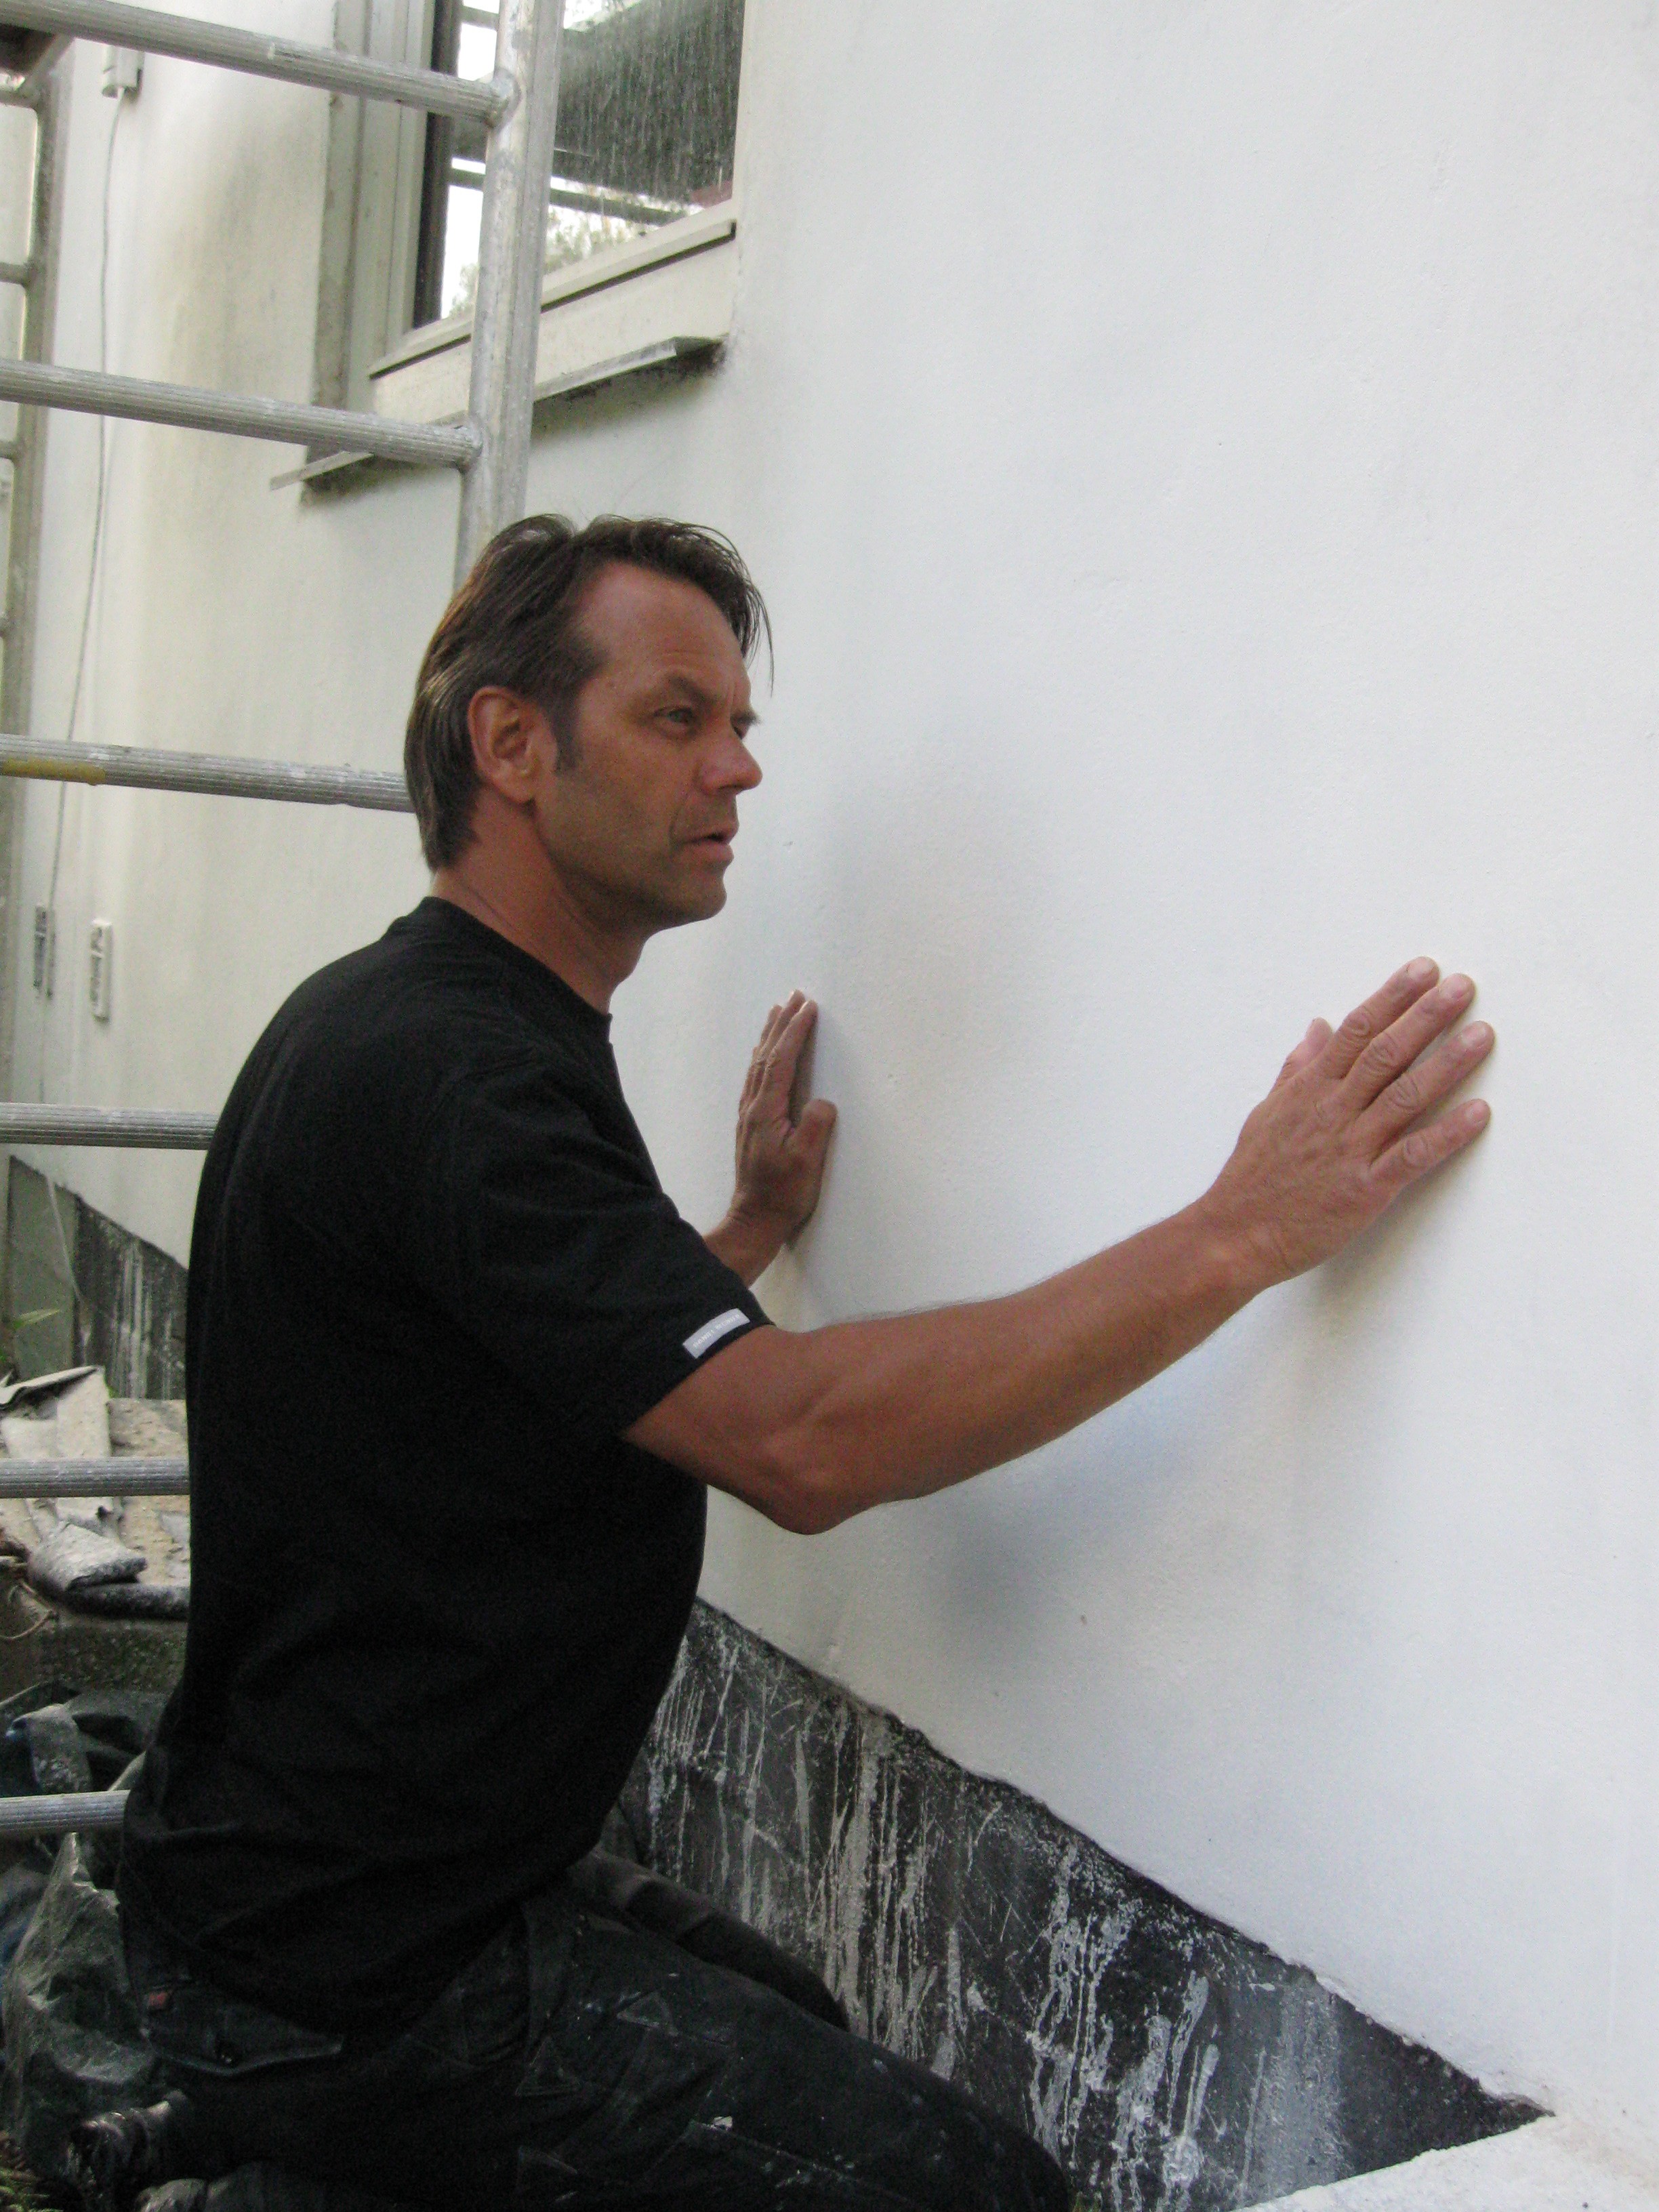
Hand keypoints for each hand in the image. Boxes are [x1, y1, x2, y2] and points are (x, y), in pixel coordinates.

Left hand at [706, 994, 837, 1282]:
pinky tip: (765, 1054)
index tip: (808, 1008)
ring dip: (770, 1035)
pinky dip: (763, 1056)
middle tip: (795, 996)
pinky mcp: (751, 1123)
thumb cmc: (783, 1193)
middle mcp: (753, 1107)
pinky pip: (755, 1077)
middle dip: (782, 1024)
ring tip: (778, 1013)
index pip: (781, 1061)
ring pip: (758, 1064)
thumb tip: (822, 1101)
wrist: (754, 1218)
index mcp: (766, 1111)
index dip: (795, 1032)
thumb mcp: (807, 1162)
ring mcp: (749, 1114)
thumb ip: (815, 1126)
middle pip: (766, 1055)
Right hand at [1200, 958, 1493, 1289]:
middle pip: (1385, 1053)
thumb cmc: (1252, 1176)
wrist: (1235, 1235)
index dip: (1392, 997)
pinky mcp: (1365, 1189)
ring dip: (1447, 1064)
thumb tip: (1317, 1028)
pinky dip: (1447, 1134)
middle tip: (1463, 986)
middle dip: (1426, 1016)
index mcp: (1309, 1089)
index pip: (1355, 1031)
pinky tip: (1479, 1113)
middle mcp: (1331, 1111)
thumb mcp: (1268, 1112)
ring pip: (1404, 1096)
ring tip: (1482, 1036)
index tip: (1423, 971)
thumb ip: (1297, 1069)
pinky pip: (1412, 1156)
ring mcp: (1349, 1149)